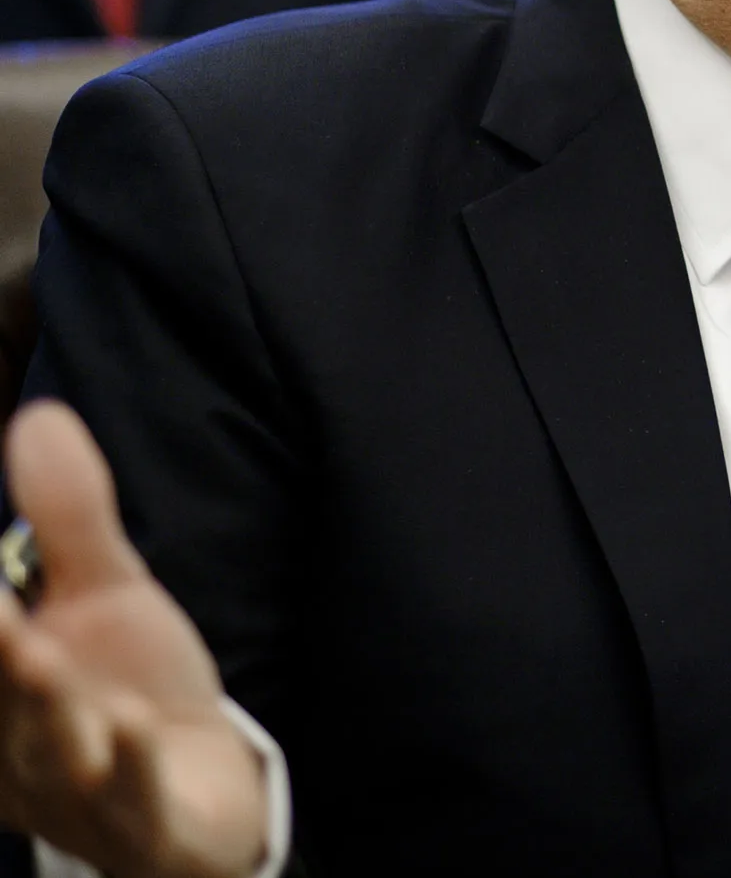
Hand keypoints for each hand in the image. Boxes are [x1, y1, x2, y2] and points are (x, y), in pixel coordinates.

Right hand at [0, 402, 265, 877]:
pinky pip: (132, 799)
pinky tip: (135, 728)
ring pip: (53, 749)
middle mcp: (19, 743)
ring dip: (45, 708)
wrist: (201, 795)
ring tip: (43, 657)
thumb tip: (36, 417)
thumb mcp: (107, 593)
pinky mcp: (144, 825)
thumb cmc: (131, 690)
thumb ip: (67, 517)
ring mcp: (80, 790)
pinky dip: (129, 766)